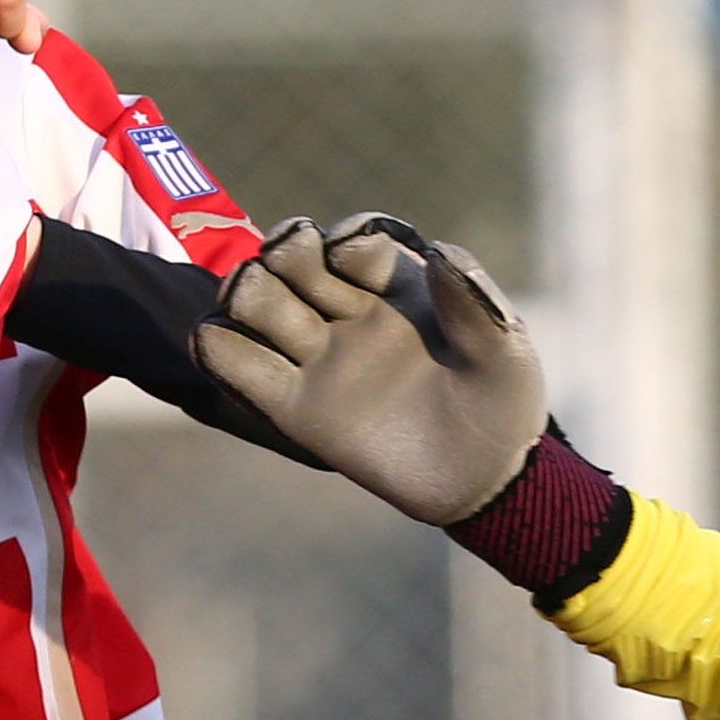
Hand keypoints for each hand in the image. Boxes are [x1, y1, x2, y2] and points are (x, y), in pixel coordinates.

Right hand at [196, 216, 549, 526]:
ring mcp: (318, 360)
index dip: (345, 240)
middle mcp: (349, 315)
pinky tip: (224, 343)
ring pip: (252, 302)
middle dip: (284, 252)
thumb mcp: (505, 348)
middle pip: (287, 258)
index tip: (360, 262)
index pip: (348, 239)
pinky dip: (215, 345)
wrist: (485, 480)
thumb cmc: (504, 405)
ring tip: (276, 318)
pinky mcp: (296, 408)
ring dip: (243, 291)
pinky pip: (236, 365)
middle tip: (304, 278)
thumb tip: (439, 251)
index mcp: (396, 288)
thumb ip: (473, 299)